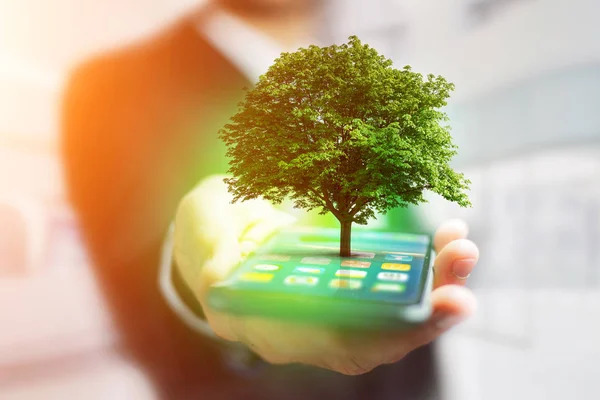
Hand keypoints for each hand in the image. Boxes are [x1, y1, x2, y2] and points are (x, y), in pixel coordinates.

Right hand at [174, 175, 478, 374]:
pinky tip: (448, 238)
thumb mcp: (202, 233)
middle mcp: (309, 327)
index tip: (419, 316)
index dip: (378, 335)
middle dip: (423, 317)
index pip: (330, 343)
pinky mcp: (350, 279)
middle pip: (376, 336)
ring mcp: (332, 304)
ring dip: (436, 287)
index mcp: (270, 325)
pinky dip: (427, 267)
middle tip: (460, 292)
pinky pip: (395, 283)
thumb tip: (218, 276)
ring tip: (462, 250)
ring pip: (394, 312)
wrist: (226, 225)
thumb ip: (209, 254)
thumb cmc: (211, 231)